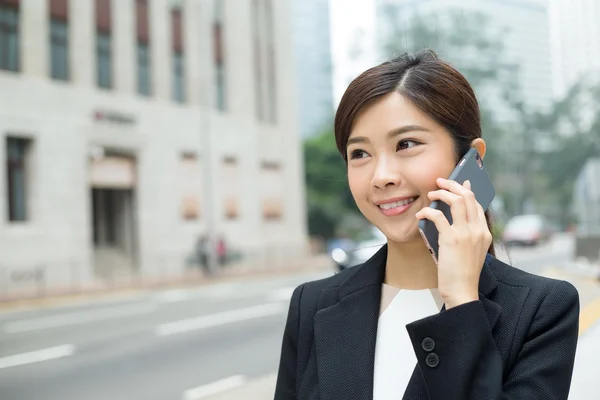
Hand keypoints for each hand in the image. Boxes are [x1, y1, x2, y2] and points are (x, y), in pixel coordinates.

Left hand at [415, 178, 492, 308]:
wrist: (462, 291)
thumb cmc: (462, 273)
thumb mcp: (469, 251)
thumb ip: (465, 234)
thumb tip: (448, 219)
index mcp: (485, 233)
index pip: (477, 204)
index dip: (467, 190)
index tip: (458, 182)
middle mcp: (478, 230)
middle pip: (468, 197)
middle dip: (453, 185)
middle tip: (440, 181)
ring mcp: (466, 233)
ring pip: (457, 201)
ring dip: (441, 193)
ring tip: (431, 193)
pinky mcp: (452, 239)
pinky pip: (438, 216)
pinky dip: (427, 211)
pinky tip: (421, 215)